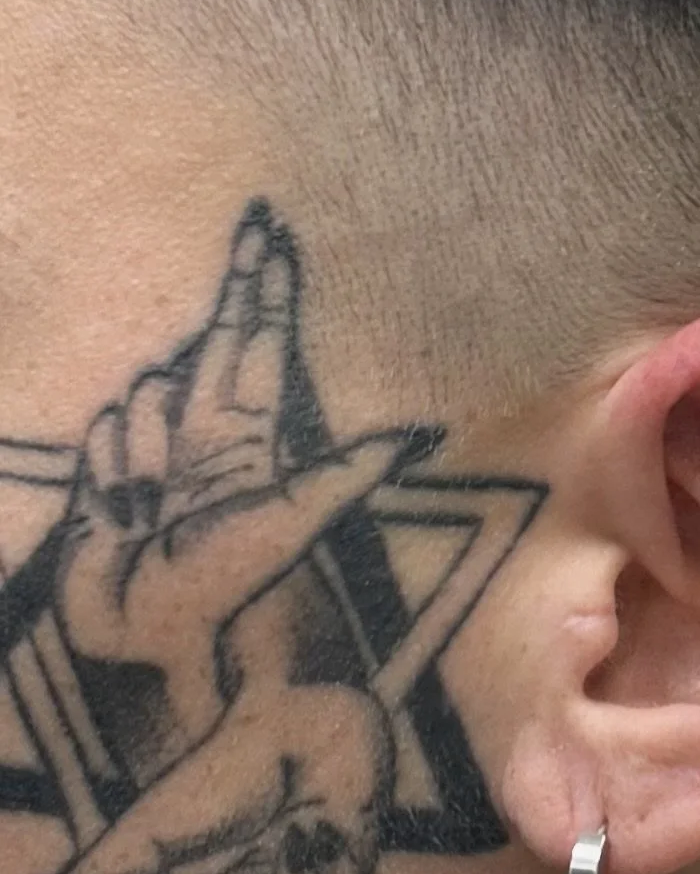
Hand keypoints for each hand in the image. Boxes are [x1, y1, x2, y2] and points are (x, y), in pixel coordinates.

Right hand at [58, 203, 415, 747]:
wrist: (144, 641)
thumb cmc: (225, 586)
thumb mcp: (294, 521)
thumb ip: (349, 472)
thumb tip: (421, 437)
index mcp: (252, 435)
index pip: (262, 341)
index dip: (267, 286)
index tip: (274, 232)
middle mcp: (203, 430)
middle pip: (212, 342)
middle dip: (228, 298)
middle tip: (255, 236)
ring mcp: (152, 451)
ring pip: (141, 397)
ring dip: (146, 453)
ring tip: (157, 514)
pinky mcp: (104, 473)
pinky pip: (104, 435)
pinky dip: (109, 475)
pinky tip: (122, 518)